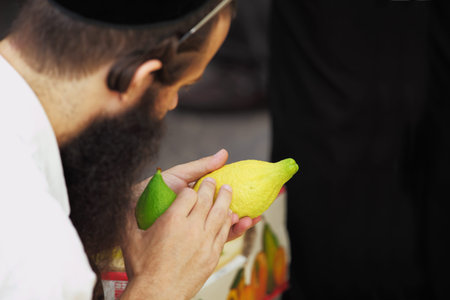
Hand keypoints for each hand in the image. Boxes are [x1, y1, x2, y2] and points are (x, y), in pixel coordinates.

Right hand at [121, 176, 232, 298]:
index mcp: (172, 221)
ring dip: (225, 199)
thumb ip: (129, 217)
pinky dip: (228, 220)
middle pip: (207, 200)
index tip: (191, 187)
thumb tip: (124, 202)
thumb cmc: (143, 270)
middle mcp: (191, 228)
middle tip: (214, 181)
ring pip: (220, 213)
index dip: (191, 188)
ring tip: (227, 191)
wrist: (157, 295)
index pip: (189, 194)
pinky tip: (229, 215)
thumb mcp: (130, 239)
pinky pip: (224, 232)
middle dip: (211, 187)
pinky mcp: (212, 255)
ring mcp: (204, 242)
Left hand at [131, 149, 259, 241]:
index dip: (234, 191)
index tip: (250, 188)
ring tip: (252, 217)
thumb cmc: (153, 191)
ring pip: (223, 225)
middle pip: (224, 210)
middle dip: (241, 208)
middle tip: (257, 204)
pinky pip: (215, 238)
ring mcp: (196, 226)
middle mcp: (197, 212)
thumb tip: (225, 153)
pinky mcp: (194, 240)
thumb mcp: (179, 176)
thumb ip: (201, 167)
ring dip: (239, 221)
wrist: (133, 212)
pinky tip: (241, 226)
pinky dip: (230, 233)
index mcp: (195, 197)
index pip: (219, 194)